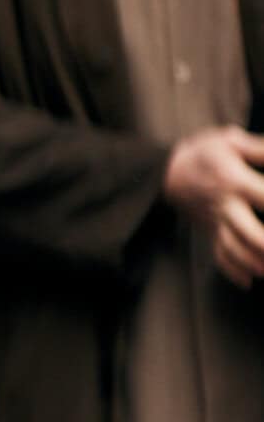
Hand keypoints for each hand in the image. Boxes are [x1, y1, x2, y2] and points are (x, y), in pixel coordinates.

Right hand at [164, 126, 263, 287]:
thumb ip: (260, 149)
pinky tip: (248, 282)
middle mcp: (224, 205)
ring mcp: (215, 221)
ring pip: (234, 249)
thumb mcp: (230, 140)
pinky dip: (233, 271)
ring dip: (253, 263)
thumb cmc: (203, 152)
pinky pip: (219, 255)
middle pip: (248, 232)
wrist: (167, 171)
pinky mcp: (210, 230)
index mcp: (233, 180)